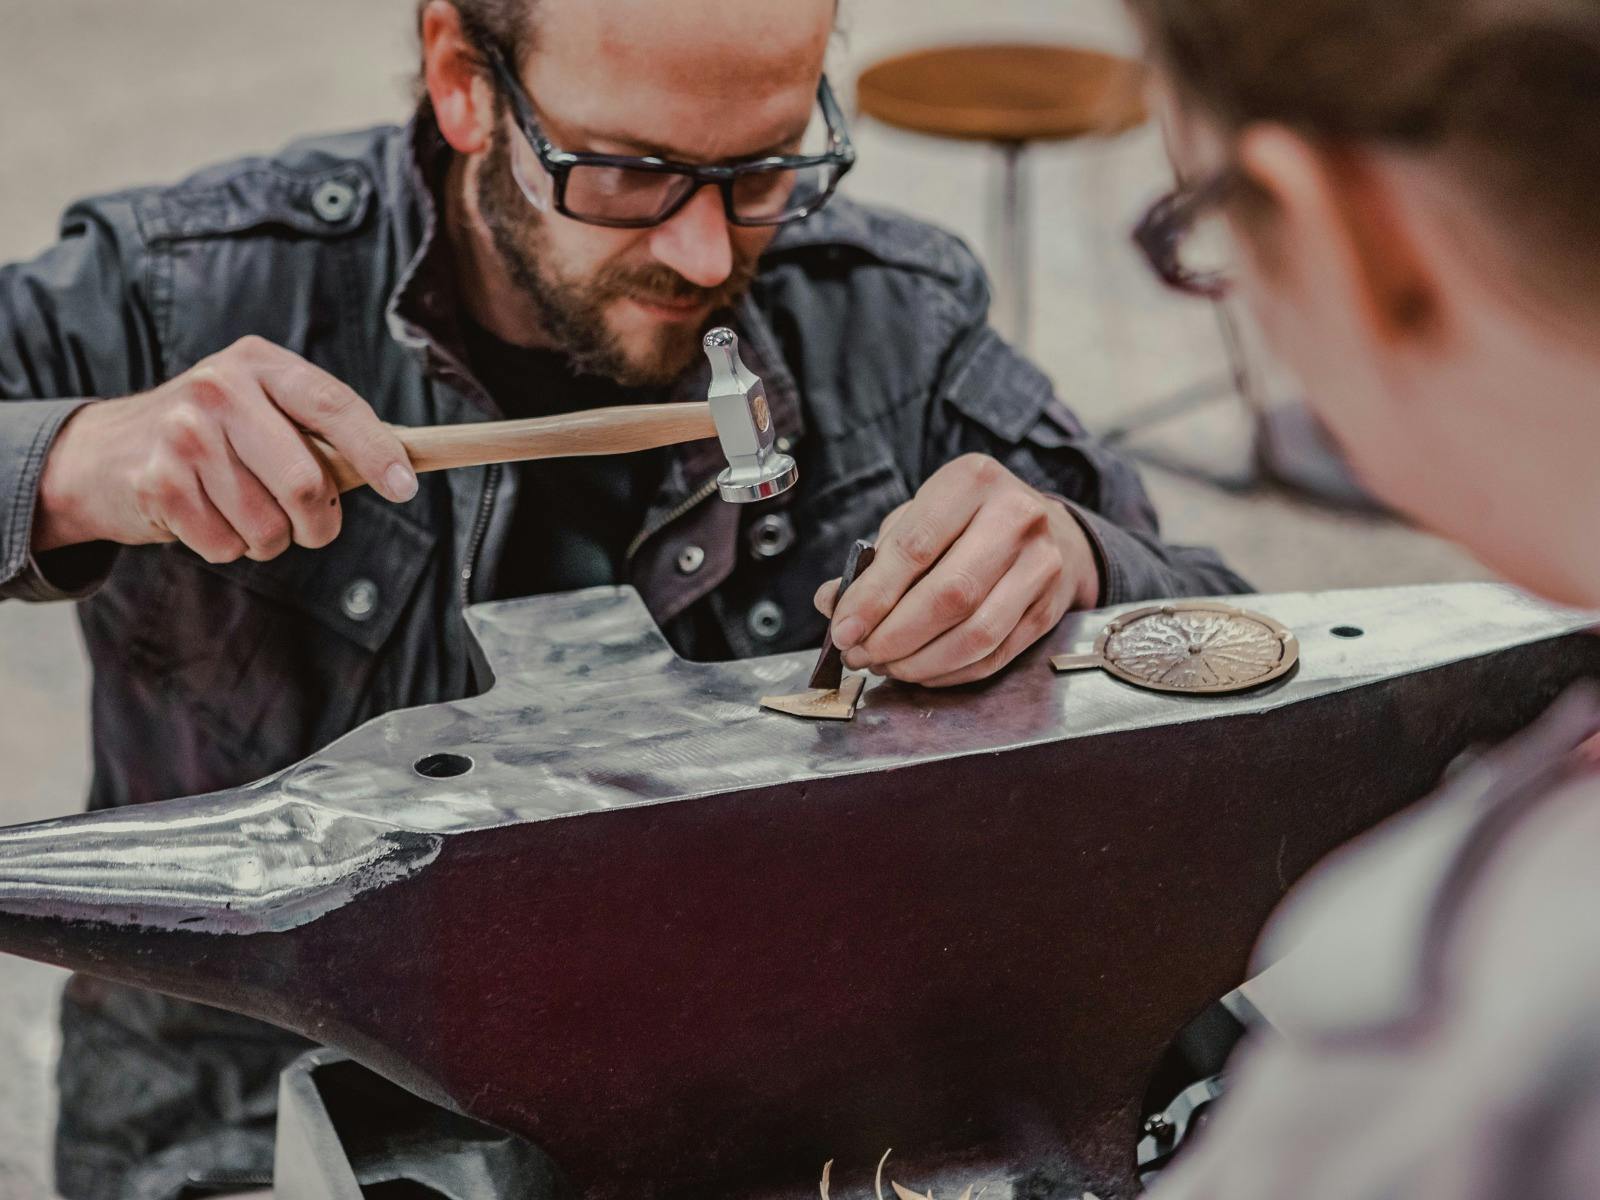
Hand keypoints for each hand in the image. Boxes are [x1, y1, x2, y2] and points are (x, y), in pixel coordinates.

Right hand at [35, 336, 415, 562]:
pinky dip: (229, 548)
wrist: (106, 453)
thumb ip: (324, 434)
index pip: (334, 406)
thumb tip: (402, 468)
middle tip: (312, 525)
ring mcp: (183, 435)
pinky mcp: (157, 482)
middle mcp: (219, 388)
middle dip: (320, 522)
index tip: (405, 487)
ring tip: (243, 512)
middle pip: (305, 484)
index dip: (377, 451)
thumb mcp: (264, 410)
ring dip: (270, 539)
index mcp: (260, 364)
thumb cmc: (214, 437)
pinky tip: (207, 518)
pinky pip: (228, 546)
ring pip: (268, 526)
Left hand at [813, 454, 1099, 686]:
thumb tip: (831, 604)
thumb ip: (875, 559)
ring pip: (975, 633)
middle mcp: (1016, 516)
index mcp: (972, 480)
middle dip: (894, 637)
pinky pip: (995, 655)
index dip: (872, 598)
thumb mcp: (918, 518)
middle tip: (860, 655)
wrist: (1049, 529)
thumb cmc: (968, 522)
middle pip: (948, 595)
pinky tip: (922, 670)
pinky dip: (950, 672)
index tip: (842, 630)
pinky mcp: (1050, 607)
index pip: (914, 547)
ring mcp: (1042, 563)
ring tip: (887, 665)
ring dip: (921, 662)